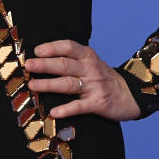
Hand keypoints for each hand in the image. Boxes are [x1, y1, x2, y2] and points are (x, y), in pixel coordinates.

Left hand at [25, 39, 140, 121]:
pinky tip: (54, 112)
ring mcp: (94, 86)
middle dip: (44, 64)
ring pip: (68, 84)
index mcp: (88, 56)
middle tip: (28, 65)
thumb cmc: (103, 77)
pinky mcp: (98, 103)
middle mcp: (90, 68)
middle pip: (64, 65)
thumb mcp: (91, 62)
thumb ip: (72, 59)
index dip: (52, 47)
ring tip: (33, 85)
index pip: (68, 47)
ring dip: (49, 84)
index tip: (37, 50)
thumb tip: (42, 57)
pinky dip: (66, 109)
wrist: (130, 93)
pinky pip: (79, 106)